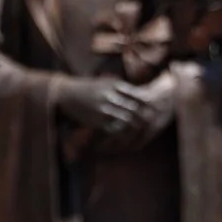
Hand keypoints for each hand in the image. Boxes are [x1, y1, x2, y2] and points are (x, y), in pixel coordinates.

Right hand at [55, 72, 173, 149]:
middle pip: (136, 109)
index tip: (157, 110)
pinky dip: (122, 135)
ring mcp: (104, 108)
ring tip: (142, 134)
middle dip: (146, 118)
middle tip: (155, 125)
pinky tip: (126, 139)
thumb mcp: (104, 82)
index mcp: (115, 85)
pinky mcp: (97, 120)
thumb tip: (138, 92)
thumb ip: (120, 87)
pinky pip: (115, 130)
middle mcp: (111, 96)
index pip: (139, 95)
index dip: (149, 104)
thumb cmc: (86, 88)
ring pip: (128, 120)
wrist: (64, 93)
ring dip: (136, 129)